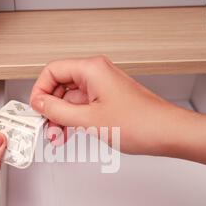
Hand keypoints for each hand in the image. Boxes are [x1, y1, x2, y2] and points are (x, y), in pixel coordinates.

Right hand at [30, 56, 193, 154]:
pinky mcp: (108, 99)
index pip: (52, 71)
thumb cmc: (141, 123)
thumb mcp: (88, 120)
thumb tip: (40, 104)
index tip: (37, 110)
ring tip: (59, 136)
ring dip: (62, 117)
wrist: (168, 133)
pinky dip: (74, 119)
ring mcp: (103, 87)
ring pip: (71, 98)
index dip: (40, 91)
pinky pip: (83, 106)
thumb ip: (58, 111)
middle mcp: (97, 74)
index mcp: (92, 69)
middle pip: (60, 85)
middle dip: (51, 108)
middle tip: (48, 127)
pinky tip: (70, 133)